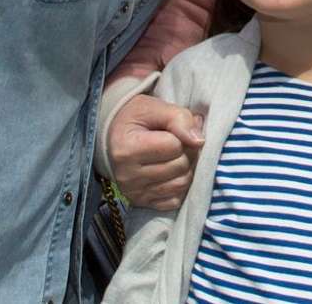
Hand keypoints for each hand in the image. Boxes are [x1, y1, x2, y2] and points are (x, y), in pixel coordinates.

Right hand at [107, 94, 204, 210]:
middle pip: (181, 166)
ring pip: (182, 184)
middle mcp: (128, 176)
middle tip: (177, 141)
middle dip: (186, 151)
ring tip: (175, 156)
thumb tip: (199, 141)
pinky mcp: (141, 203)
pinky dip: (178, 186)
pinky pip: (175, 200)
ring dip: (186, 168)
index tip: (171, 129)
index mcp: (127, 149)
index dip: (181, 134)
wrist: (112, 137)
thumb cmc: (134, 120)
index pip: (175, 146)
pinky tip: (170, 172)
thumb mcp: (153, 108)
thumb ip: (178, 118)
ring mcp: (134, 193)